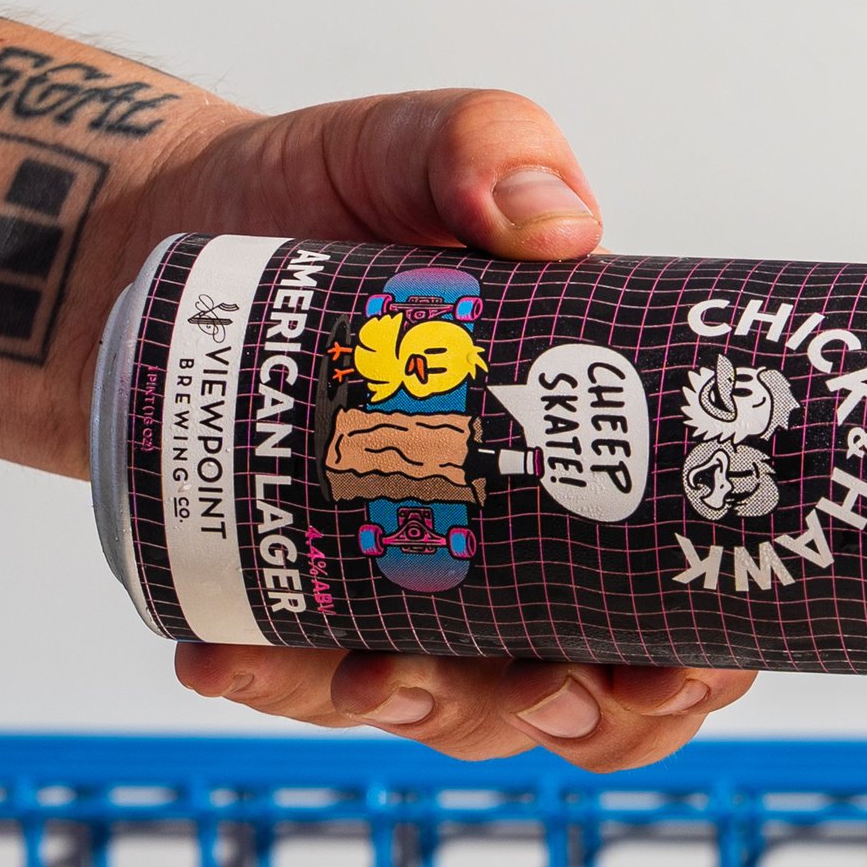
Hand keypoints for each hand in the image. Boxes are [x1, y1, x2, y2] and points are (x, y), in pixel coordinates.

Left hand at [143, 83, 750, 774]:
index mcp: (595, 461)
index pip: (687, 602)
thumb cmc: (328, 196)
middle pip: (589, 693)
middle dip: (572, 719)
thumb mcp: (412, 147)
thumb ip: (489, 148)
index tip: (661, 670)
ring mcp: (419, 587)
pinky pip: (307, 679)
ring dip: (424, 716)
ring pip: (458, 711)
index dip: (695, 666)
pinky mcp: (309, 597)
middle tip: (531, 685)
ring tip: (366, 675)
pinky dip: (272, 684)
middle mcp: (522, 545)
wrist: (170, 219)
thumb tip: (555, 226)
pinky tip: (220, 660)